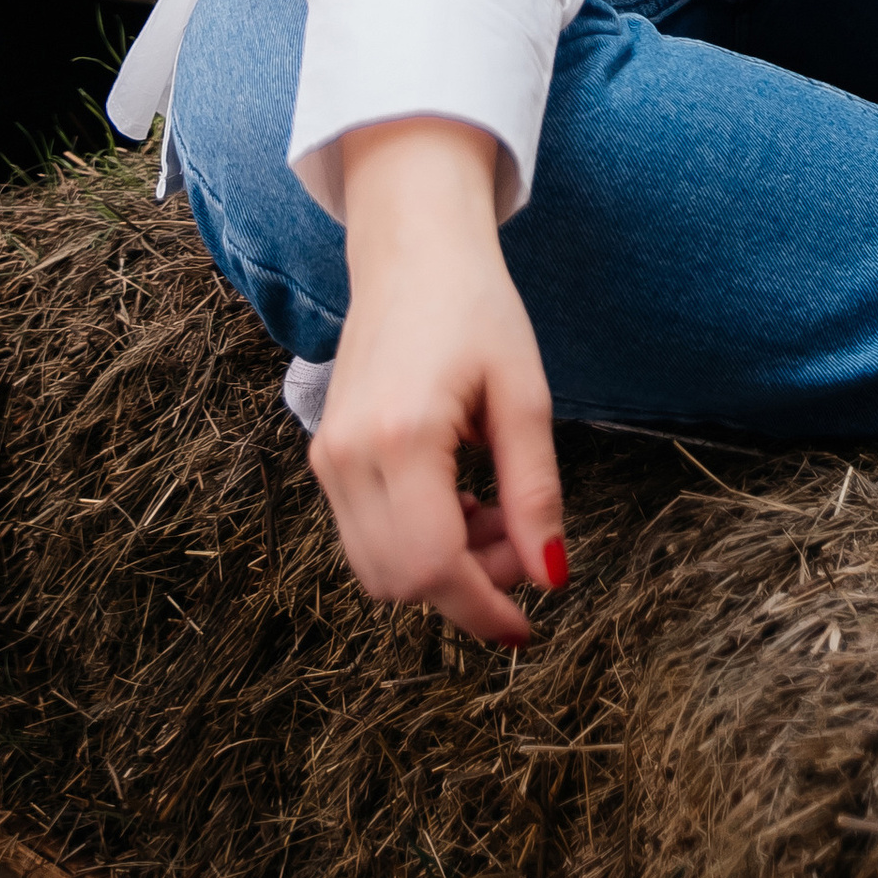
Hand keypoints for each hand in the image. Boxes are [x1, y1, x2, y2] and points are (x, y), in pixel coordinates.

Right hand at [311, 117, 565, 647]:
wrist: (412, 251)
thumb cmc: (476, 309)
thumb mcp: (524, 395)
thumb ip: (535, 491)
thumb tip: (551, 575)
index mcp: (401, 437)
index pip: (434, 567)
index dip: (483, 609)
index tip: (527, 626)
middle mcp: (349, 456)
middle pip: (402, 581)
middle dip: (468, 585)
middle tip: (521, 539)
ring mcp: (328, 458)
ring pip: (379, 569)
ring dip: (441, 567)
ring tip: (493, 511)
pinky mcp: (326, 456)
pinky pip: (366, 536)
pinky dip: (415, 542)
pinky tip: (459, 499)